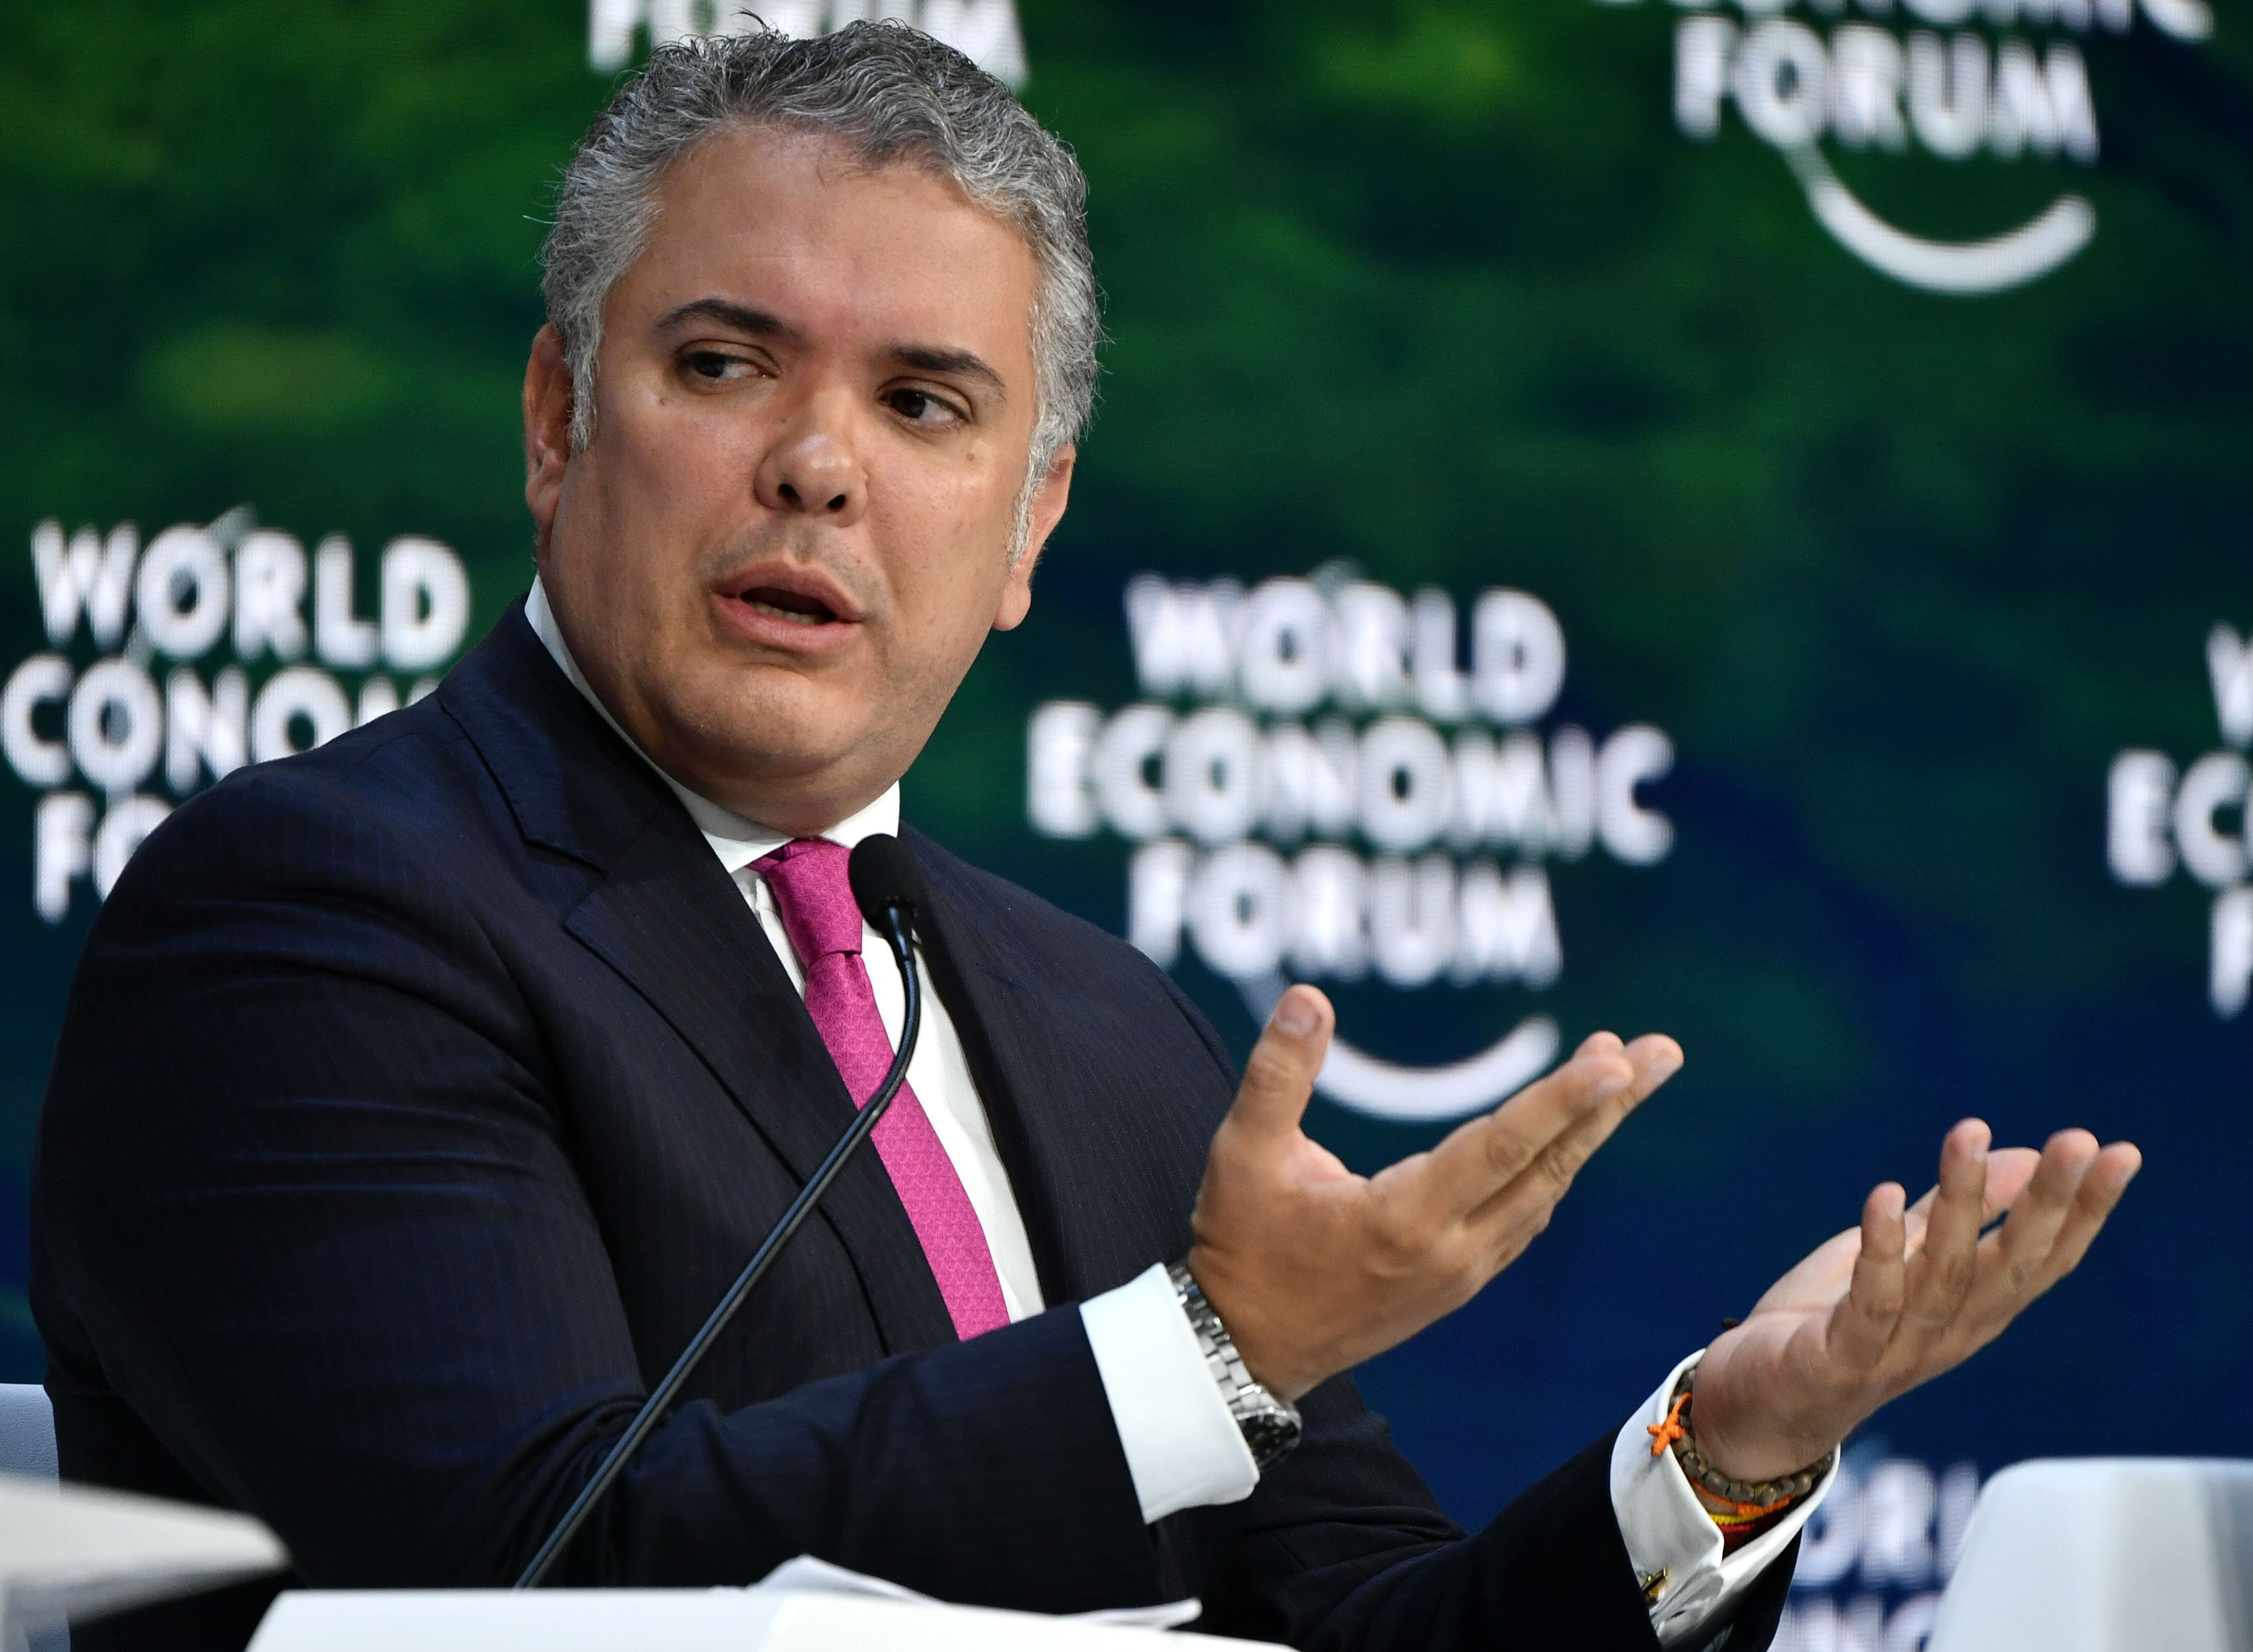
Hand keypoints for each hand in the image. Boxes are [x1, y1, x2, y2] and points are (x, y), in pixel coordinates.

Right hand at [1187, 986, 1682, 1400]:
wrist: (1243, 1351)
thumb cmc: (1240, 1246)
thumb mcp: (1244, 1153)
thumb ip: (1279, 1073)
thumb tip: (1310, 996)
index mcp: (1403, 1218)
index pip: (1502, 1147)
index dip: (1563, 1100)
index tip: (1617, 1061)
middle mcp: (1450, 1250)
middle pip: (1549, 1167)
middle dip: (1610, 1105)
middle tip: (1661, 1050)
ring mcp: (1461, 1272)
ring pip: (1545, 1192)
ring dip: (1587, 1131)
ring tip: (1623, 1071)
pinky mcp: (1458, 1282)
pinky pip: (1526, 1217)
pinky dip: (1557, 1168)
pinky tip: (1572, 1136)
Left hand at [1690, 1120, 2141, 1480]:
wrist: (1759, 1406)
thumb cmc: (1833, 1324)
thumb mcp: (1901, 1257)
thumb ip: (1957, 1214)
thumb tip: (2025, 1156)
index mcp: (1973, 1310)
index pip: (2042, 1259)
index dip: (2083, 1211)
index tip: (2120, 1153)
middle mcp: (1951, 1333)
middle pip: (2010, 1265)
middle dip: (2047, 1203)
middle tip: (2077, 1141)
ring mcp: (1900, 1349)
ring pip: (1942, 1273)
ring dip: (1960, 1202)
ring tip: (1969, 1134)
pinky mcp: (1842, 1358)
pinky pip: (1869, 1304)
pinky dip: (1881, 1251)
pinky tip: (1889, 1196)